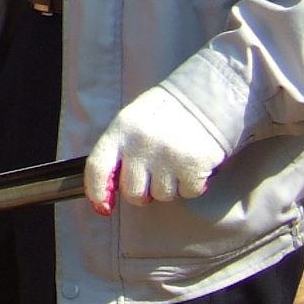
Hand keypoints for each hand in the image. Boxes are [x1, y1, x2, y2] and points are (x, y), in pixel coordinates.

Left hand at [83, 87, 227, 214]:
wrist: (207, 96)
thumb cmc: (165, 114)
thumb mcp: (132, 122)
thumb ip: (118, 152)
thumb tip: (107, 193)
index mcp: (121, 129)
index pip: (97, 168)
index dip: (96, 192)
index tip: (104, 207)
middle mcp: (142, 142)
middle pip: (133, 192)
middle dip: (143, 192)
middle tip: (155, 176)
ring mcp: (168, 154)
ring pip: (162, 195)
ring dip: (170, 186)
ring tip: (176, 162)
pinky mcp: (194, 163)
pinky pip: (188, 193)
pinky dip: (192, 185)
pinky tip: (193, 165)